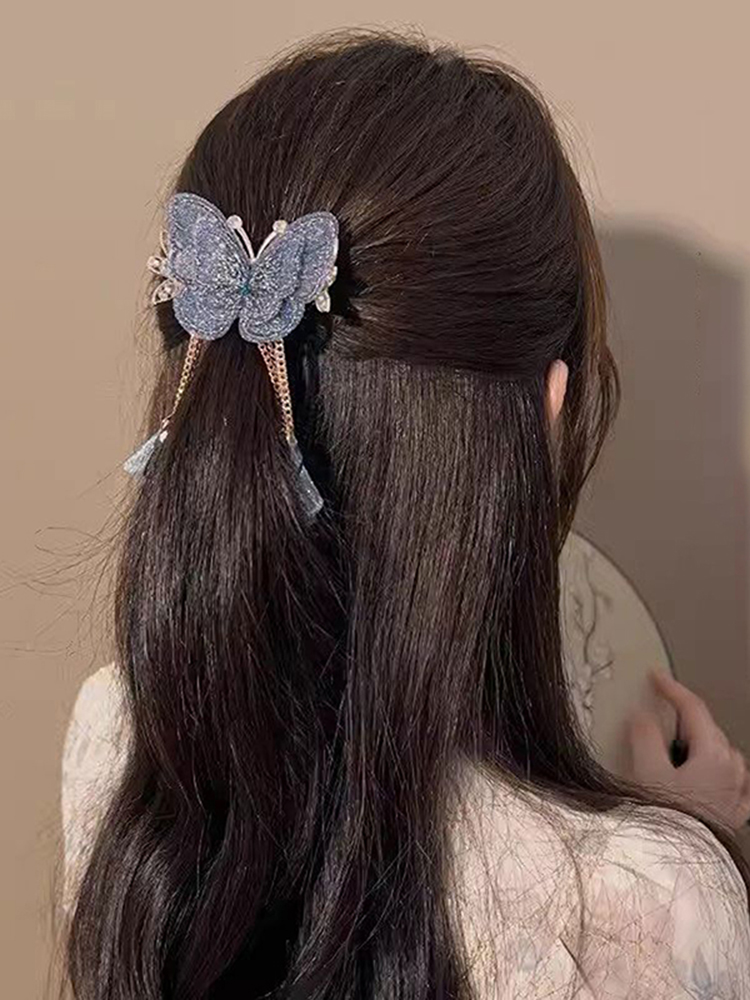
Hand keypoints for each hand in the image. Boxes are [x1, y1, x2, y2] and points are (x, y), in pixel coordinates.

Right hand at [622, 670, 749, 830]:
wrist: (682, 869)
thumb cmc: (667, 824)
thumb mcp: (646, 772)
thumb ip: (644, 736)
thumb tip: (643, 716)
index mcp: (714, 754)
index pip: (693, 708)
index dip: (671, 688)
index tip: (656, 677)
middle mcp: (733, 770)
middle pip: (707, 729)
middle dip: (682, 717)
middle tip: (656, 711)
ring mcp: (737, 792)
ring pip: (719, 752)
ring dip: (696, 743)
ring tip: (672, 750)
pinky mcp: (734, 812)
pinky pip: (729, 780)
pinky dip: (712, 769)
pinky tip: (702, 775)